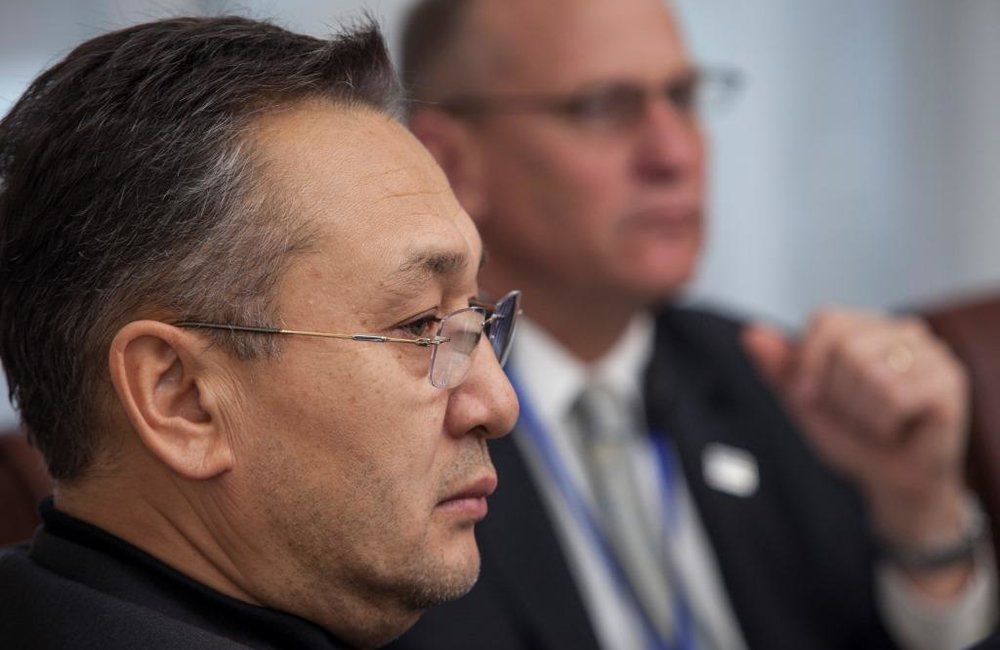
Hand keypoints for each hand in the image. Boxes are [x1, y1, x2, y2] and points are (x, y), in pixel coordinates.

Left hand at [742, 309, 969, 555]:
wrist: (891, 483)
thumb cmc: (853, 438)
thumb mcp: (805, 402)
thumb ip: (780, 367)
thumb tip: (750, 334)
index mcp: (868, 327)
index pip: (826, 321)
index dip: (809, 364)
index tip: (812, 396)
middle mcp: (904, 331)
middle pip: (845, 345)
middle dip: (837, 393)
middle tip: (857, 415)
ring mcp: (932, 353)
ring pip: (869, 370)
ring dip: (862, 413)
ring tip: (879, 423)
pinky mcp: (949, 382)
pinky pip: (895, 395)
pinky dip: (885, 423)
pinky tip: (898, 430)